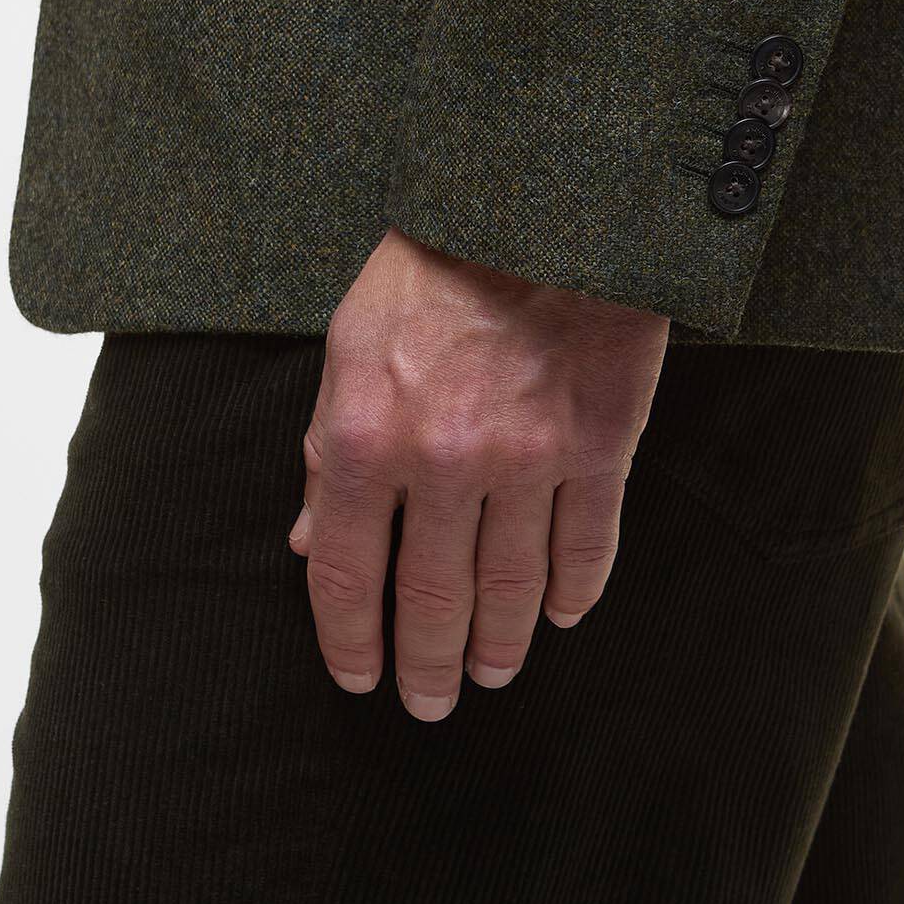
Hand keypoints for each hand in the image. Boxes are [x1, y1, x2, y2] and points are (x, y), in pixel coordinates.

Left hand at [288, 228, 668, 719]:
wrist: (541, 199)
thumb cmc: (432, 260)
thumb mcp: (350, 340)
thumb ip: (326, 443)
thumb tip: (304, 536)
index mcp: (364, 431)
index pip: (342, 570)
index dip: (348, 639)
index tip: (359, 678)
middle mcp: (442, 459)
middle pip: (430, 598)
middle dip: (426, 663)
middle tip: (431, 703)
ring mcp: (527, 456)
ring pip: (511, 587)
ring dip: (501, 643)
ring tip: (496, 671)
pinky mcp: (598, 440)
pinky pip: (587, 543)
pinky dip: (576, 591)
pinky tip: (567, 615)